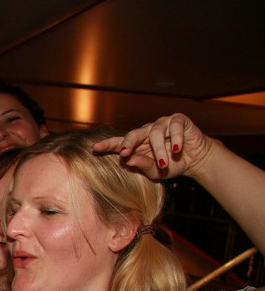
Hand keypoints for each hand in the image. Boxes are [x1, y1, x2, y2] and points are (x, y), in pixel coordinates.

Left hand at [92, 113, 213, 179]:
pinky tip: (177, 149)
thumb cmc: (171, 165)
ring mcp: (162, 124)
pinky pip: (174, 127)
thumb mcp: (156, 171)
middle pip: (133, 134)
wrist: (196, 160)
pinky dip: (175, 139)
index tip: (95, 148)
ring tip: (164, 162)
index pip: (119, 143)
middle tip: (124, 153)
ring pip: (155, 134)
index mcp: (138, 144)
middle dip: (127, 143)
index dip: (107, 145)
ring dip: (159, 150)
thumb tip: (128, 159)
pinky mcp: (178, 120)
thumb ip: (142, 165)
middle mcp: (147, 132)